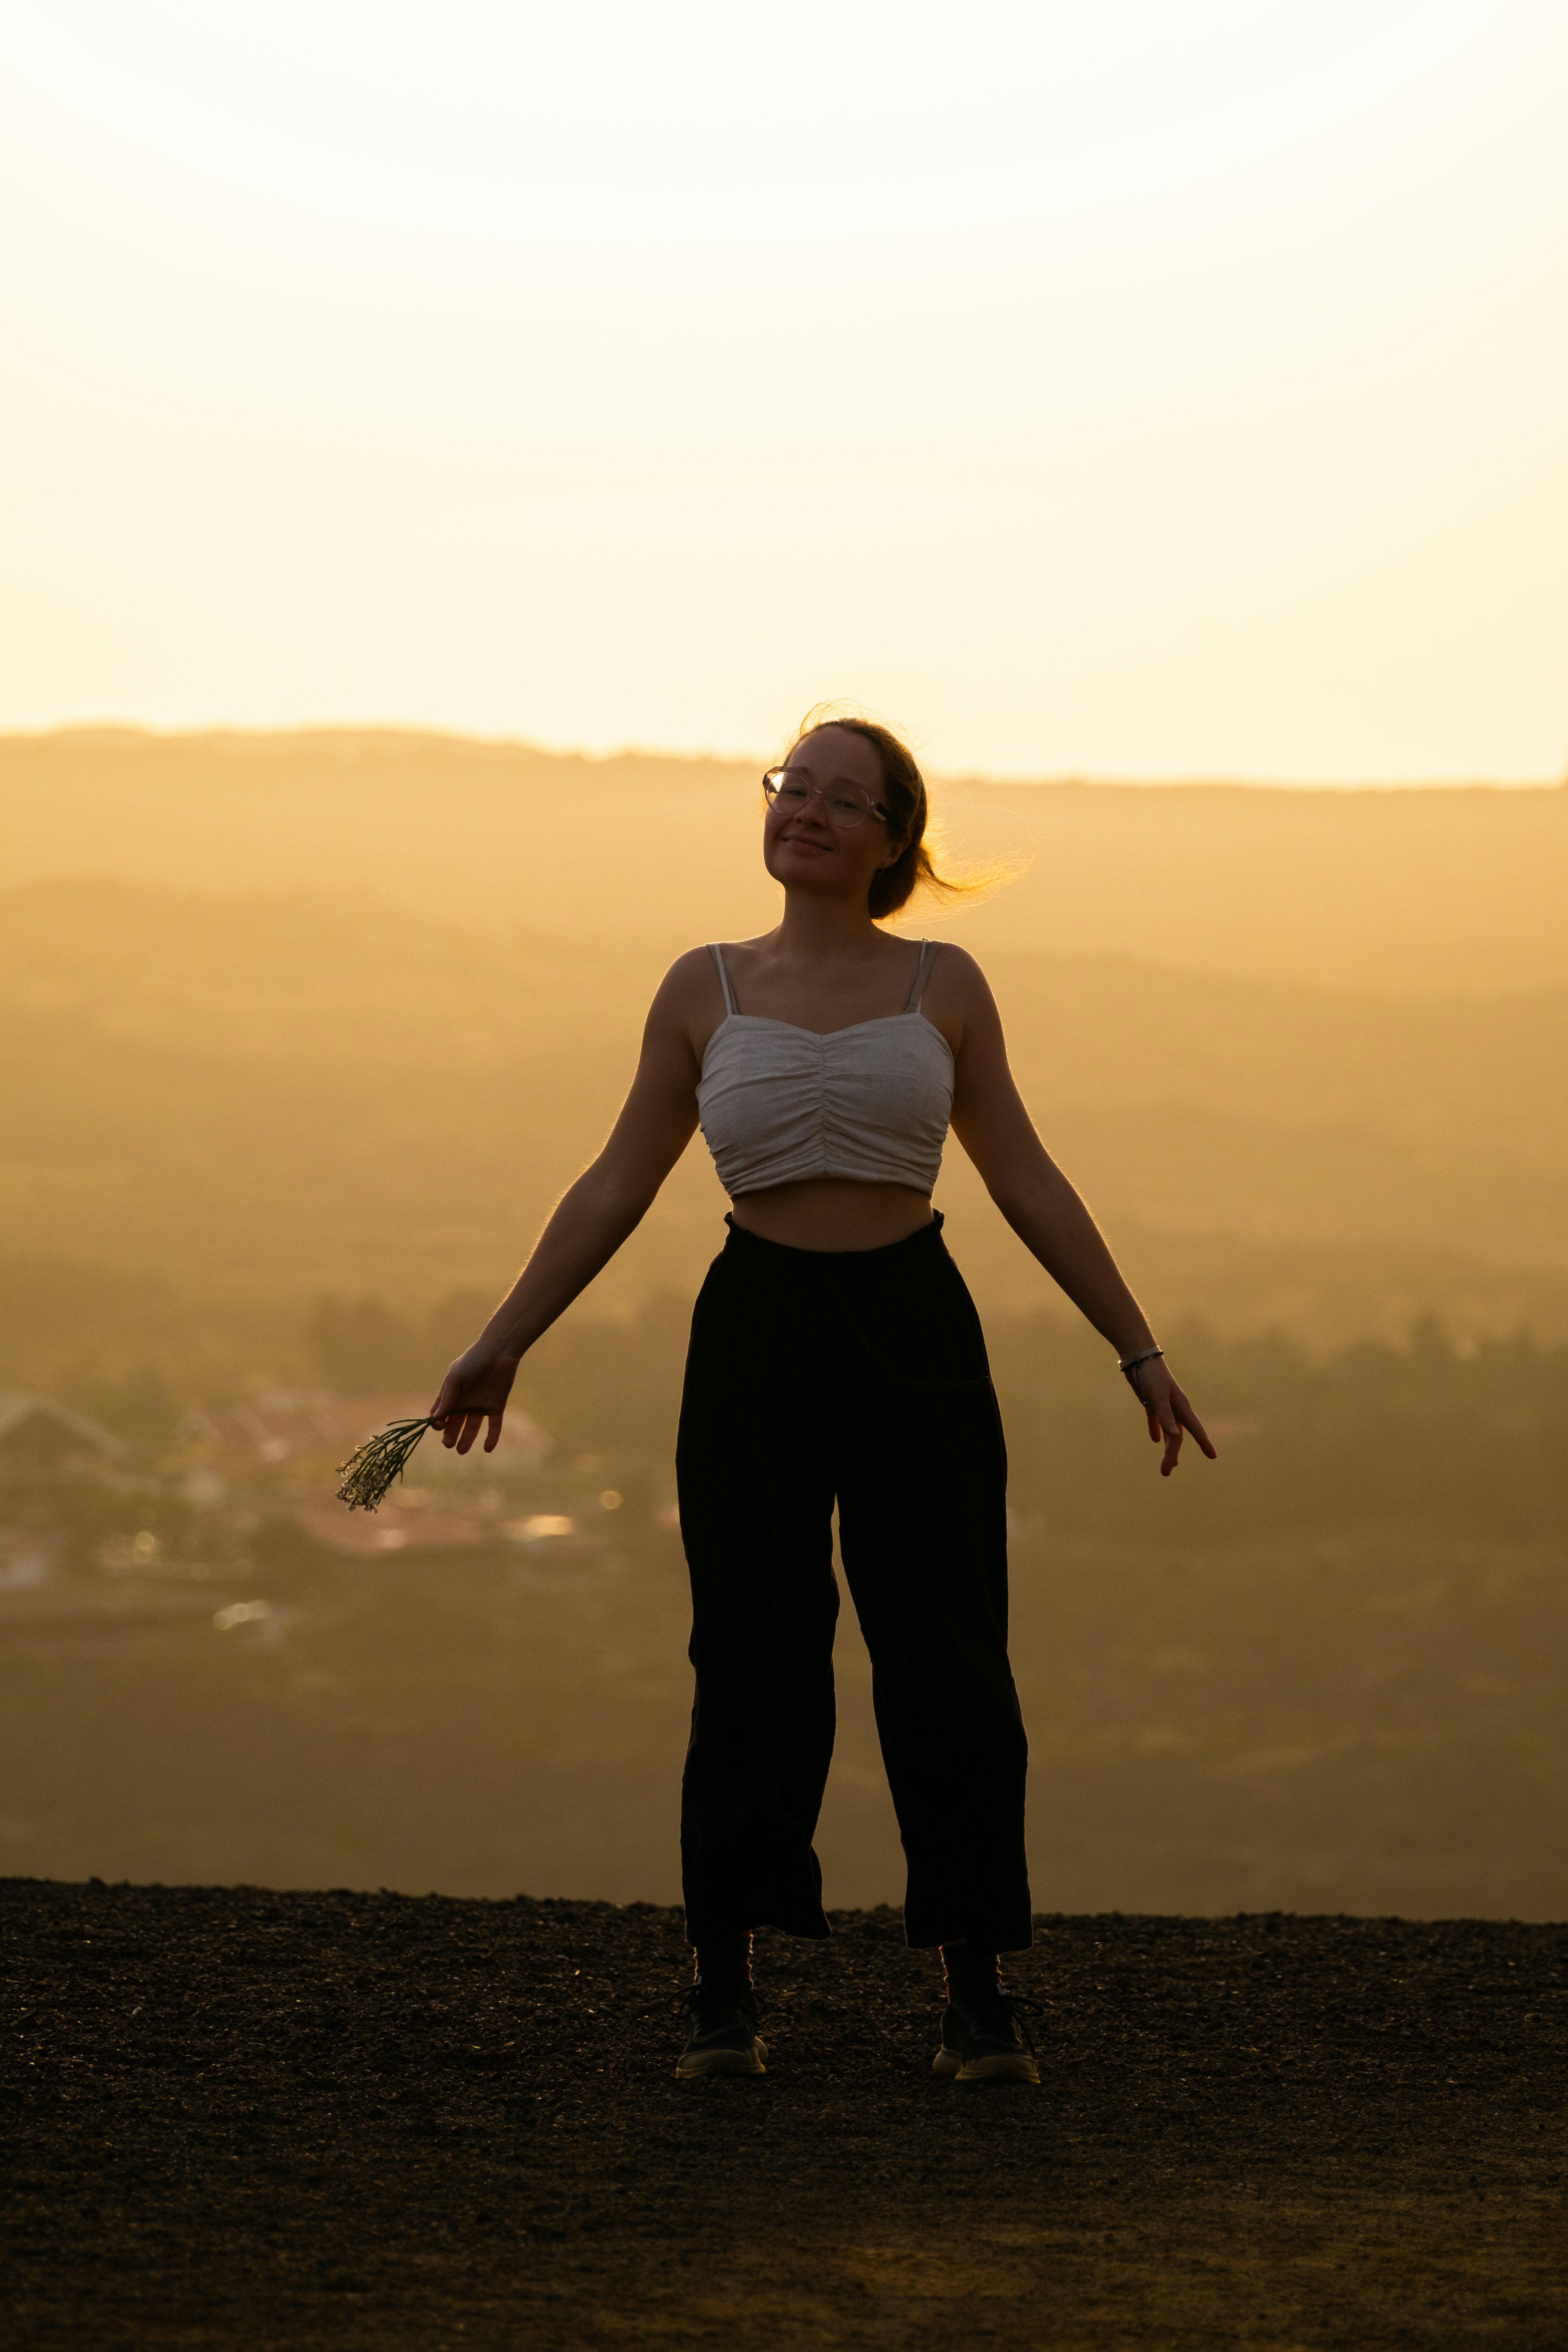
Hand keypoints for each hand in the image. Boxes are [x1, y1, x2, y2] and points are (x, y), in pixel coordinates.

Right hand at [429, 1344, 520, 1455]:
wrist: (499, 1352)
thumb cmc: (474, 1361)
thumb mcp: (456, 1377)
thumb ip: (447, 1397)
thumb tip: (435, 1418)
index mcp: (451, 1394)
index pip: (440, 1413)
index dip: (437, 1422)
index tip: (439, 1425)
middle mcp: (464, 1402)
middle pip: (454, 1424)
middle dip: (450, 1435)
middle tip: (448, 1444)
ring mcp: (480, 1406)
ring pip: (472, 1428)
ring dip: (466, 1440)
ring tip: (461, 1451)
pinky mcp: (496, 1407)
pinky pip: (494, 1426)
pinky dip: (492, 1438)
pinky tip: (488, 1449)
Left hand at [1129, 1358, 1216, 1477]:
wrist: (1138, 1358)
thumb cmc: (1151, 1376)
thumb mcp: (1157, 1396)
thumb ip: (1166, 1416)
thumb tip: (1174, 1436)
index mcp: (1180, 1407)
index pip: (1194, 1429)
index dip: (1204, 1443)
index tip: (1212, 1456)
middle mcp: (1175, 1408)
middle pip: (1177, 1436)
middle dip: (1173, 1455)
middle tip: (1166, 1472)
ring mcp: (1163, 1405)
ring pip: (1169, 1432)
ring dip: (1168, 1447)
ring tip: (1170, 1464)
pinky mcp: (1151, 1402)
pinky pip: (1156, 1420)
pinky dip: (1155, 1430)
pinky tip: (1154, 1439)